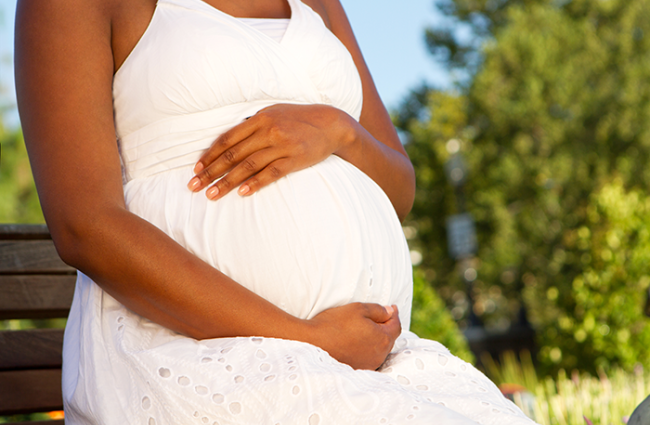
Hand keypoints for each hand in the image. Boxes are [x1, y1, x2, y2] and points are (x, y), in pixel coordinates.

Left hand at [187, 103, 355, 198]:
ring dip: (227, 182)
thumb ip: (253, 124)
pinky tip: (242, 193)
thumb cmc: (299, 119)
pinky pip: (271, 173)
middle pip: (233, 154)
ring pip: (247, 166)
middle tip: (194, 186)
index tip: (196, 169)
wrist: (332, 124)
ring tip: (212, 194)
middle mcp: (268, 130)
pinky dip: (255, 183)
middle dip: (211, 171)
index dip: (210, 154)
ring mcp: (282, 145)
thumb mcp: (274, 113)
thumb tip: (230, 139)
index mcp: (259, 118)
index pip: (227, 138)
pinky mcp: (294, 159)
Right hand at [304, 303, 400, 369]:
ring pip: (379, 349)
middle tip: (381, 316)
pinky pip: (368, 357)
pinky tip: (357, 342)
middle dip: (386, 326)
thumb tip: (391, 311)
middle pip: (389, 339)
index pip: (396, 326)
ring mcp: (368, 364)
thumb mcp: (358, 309)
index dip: (394, 315)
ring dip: (376, 339)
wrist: (312, 343)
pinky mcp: (357, 369)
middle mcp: (378, 354)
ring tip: (367, 329)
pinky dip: (367, 348)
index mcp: (382, 338)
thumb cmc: (334, 324)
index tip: (393, 308)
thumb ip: (378, 310)